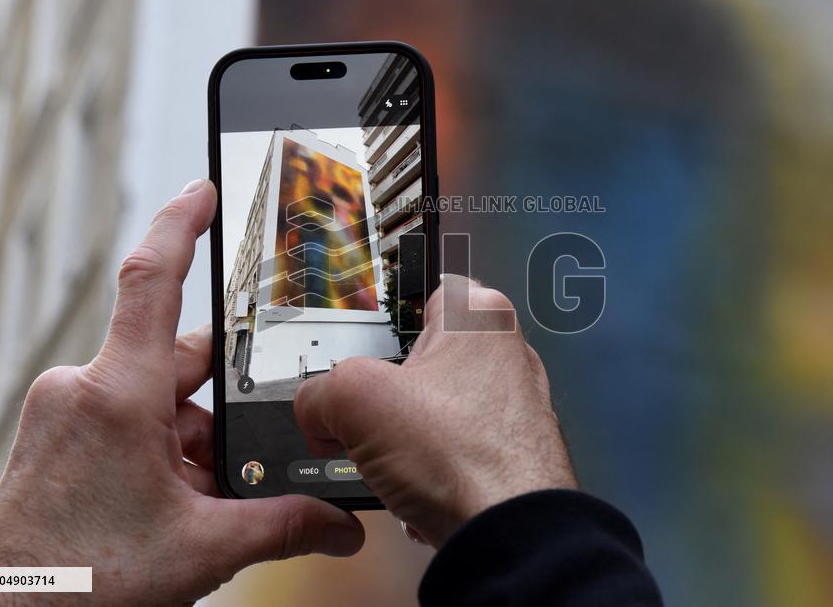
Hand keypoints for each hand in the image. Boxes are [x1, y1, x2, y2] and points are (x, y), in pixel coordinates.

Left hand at [0, 179, 363, 604]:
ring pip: (159, 398)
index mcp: (119, 396)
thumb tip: (341, 527)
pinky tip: (178, 501)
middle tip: (247, 453)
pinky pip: (128, 419)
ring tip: (205, 501)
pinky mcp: (59, 433)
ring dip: (193, 438)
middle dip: (222, 402)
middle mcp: (86, 390)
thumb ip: (283, 526)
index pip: (151, 280)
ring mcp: (67, 411)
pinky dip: (163, 449)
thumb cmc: (82, 584)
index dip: (181, 224)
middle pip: (180, 360)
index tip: (203, 191)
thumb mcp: (202, 548)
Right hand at [294, 275, 576, 547]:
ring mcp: (518, 405)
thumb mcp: (355, 402)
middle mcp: (508, 353)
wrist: (510, 537)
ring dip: (408, 442)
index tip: (360, 354)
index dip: (377, 329)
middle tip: (371, 423)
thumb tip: (314, 411)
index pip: (415, 296)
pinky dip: (434, 471)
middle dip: (388, 399)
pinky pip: (457, 451)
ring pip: (436, 411)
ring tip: (398, 466)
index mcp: (480, 315)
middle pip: (420, 361)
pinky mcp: (517, 452)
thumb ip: (318, 392)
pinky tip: (423, 492)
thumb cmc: (462, 459)